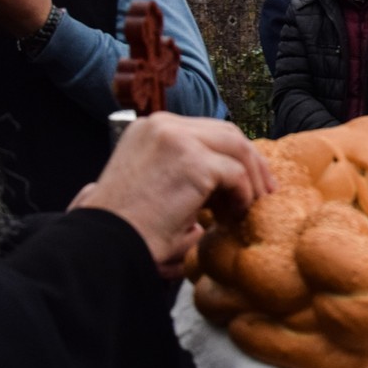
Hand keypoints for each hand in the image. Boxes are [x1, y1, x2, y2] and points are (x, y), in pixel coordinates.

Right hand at [74, 115, 274, 275]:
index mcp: (150, 128)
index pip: (205, 131)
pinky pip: (235, 173)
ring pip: (237, 148)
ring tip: (252, 206)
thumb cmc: (125, 225)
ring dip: (251, 178)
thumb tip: (220, 186)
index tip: (243, 182)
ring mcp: (178, 139)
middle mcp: (163, 125)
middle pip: (226, 132)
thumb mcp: (151, 184)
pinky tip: (235, 215)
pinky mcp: (193, 162)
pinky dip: (243, 194)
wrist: (104, 242)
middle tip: (263, 192)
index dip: (230, 155)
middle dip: (250, 162)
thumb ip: (181, 173)